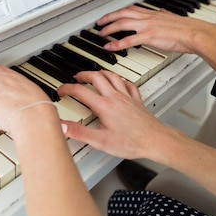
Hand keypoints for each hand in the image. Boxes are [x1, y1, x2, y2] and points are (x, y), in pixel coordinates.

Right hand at [57, 70, 173, 160]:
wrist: (155, 141)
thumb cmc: (131, 142)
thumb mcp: (100, 141)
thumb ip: (79, 132)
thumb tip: (62, 126)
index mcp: (104, 106)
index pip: (80, 91)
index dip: (67, 89)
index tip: (61, 91)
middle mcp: (115, 97)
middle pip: (96, 77)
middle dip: (84, 75)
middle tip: (76, 77)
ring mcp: (127, 97)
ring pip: (113, 76)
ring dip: (101, 73)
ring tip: (95, 74)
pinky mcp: (137, 100)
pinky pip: (128, 84)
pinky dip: (121, 80)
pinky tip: (120, 82)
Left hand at [96, 5, 215, 52]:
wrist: (195, 33)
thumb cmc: (187, 29)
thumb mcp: (173, 17)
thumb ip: (165, 14)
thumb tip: (162, 11)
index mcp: (153, 13)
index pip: (130, 9)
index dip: (119, 11)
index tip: (111, 14)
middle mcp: (148, 17)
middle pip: (122, 14)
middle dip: (108, 17)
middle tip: (99, 23)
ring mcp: (147, 26)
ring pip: (121, 24)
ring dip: (108, 28)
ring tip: (100, 34)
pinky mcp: (149, 36)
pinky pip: (128, 40)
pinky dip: (116, 43)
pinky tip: (109, 47)